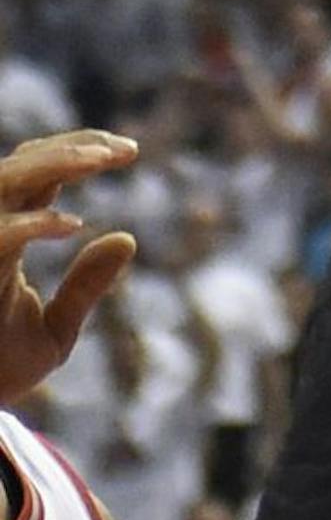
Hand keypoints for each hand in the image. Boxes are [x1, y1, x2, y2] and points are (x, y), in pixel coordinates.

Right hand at [0, 130, 138, 407]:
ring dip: (53, 163)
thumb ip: (85, 287)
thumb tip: (127, 238)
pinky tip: (72, 226)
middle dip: (73, 146)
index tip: (129, 150)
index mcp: (4, 239)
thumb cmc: (1, 373)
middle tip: (125, 149)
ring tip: (102, 159)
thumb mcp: (54, 331)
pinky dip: (31, 224)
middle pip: (21, 164)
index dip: (80, 150)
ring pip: (4, 181)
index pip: (37, 173)